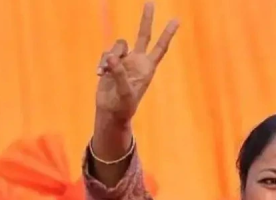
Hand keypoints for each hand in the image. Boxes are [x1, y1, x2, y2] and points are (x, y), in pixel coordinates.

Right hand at [95, 2, 178, 126]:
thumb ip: (119, 75)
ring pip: (118, 45)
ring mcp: (125, 61)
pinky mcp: (112, 63)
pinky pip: (106, 54)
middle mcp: (137, 61)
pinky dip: (102, 63)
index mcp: (147, 68)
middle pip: (143, 35)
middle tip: (150, 2)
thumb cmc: (123, 107)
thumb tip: (111, 59)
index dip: (167, 34)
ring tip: (105, 72)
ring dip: (111, 55)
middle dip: (146, 19)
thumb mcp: (124, 93)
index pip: (160, 48)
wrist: (111, 112)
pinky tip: (100, 74)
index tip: (176, 20)